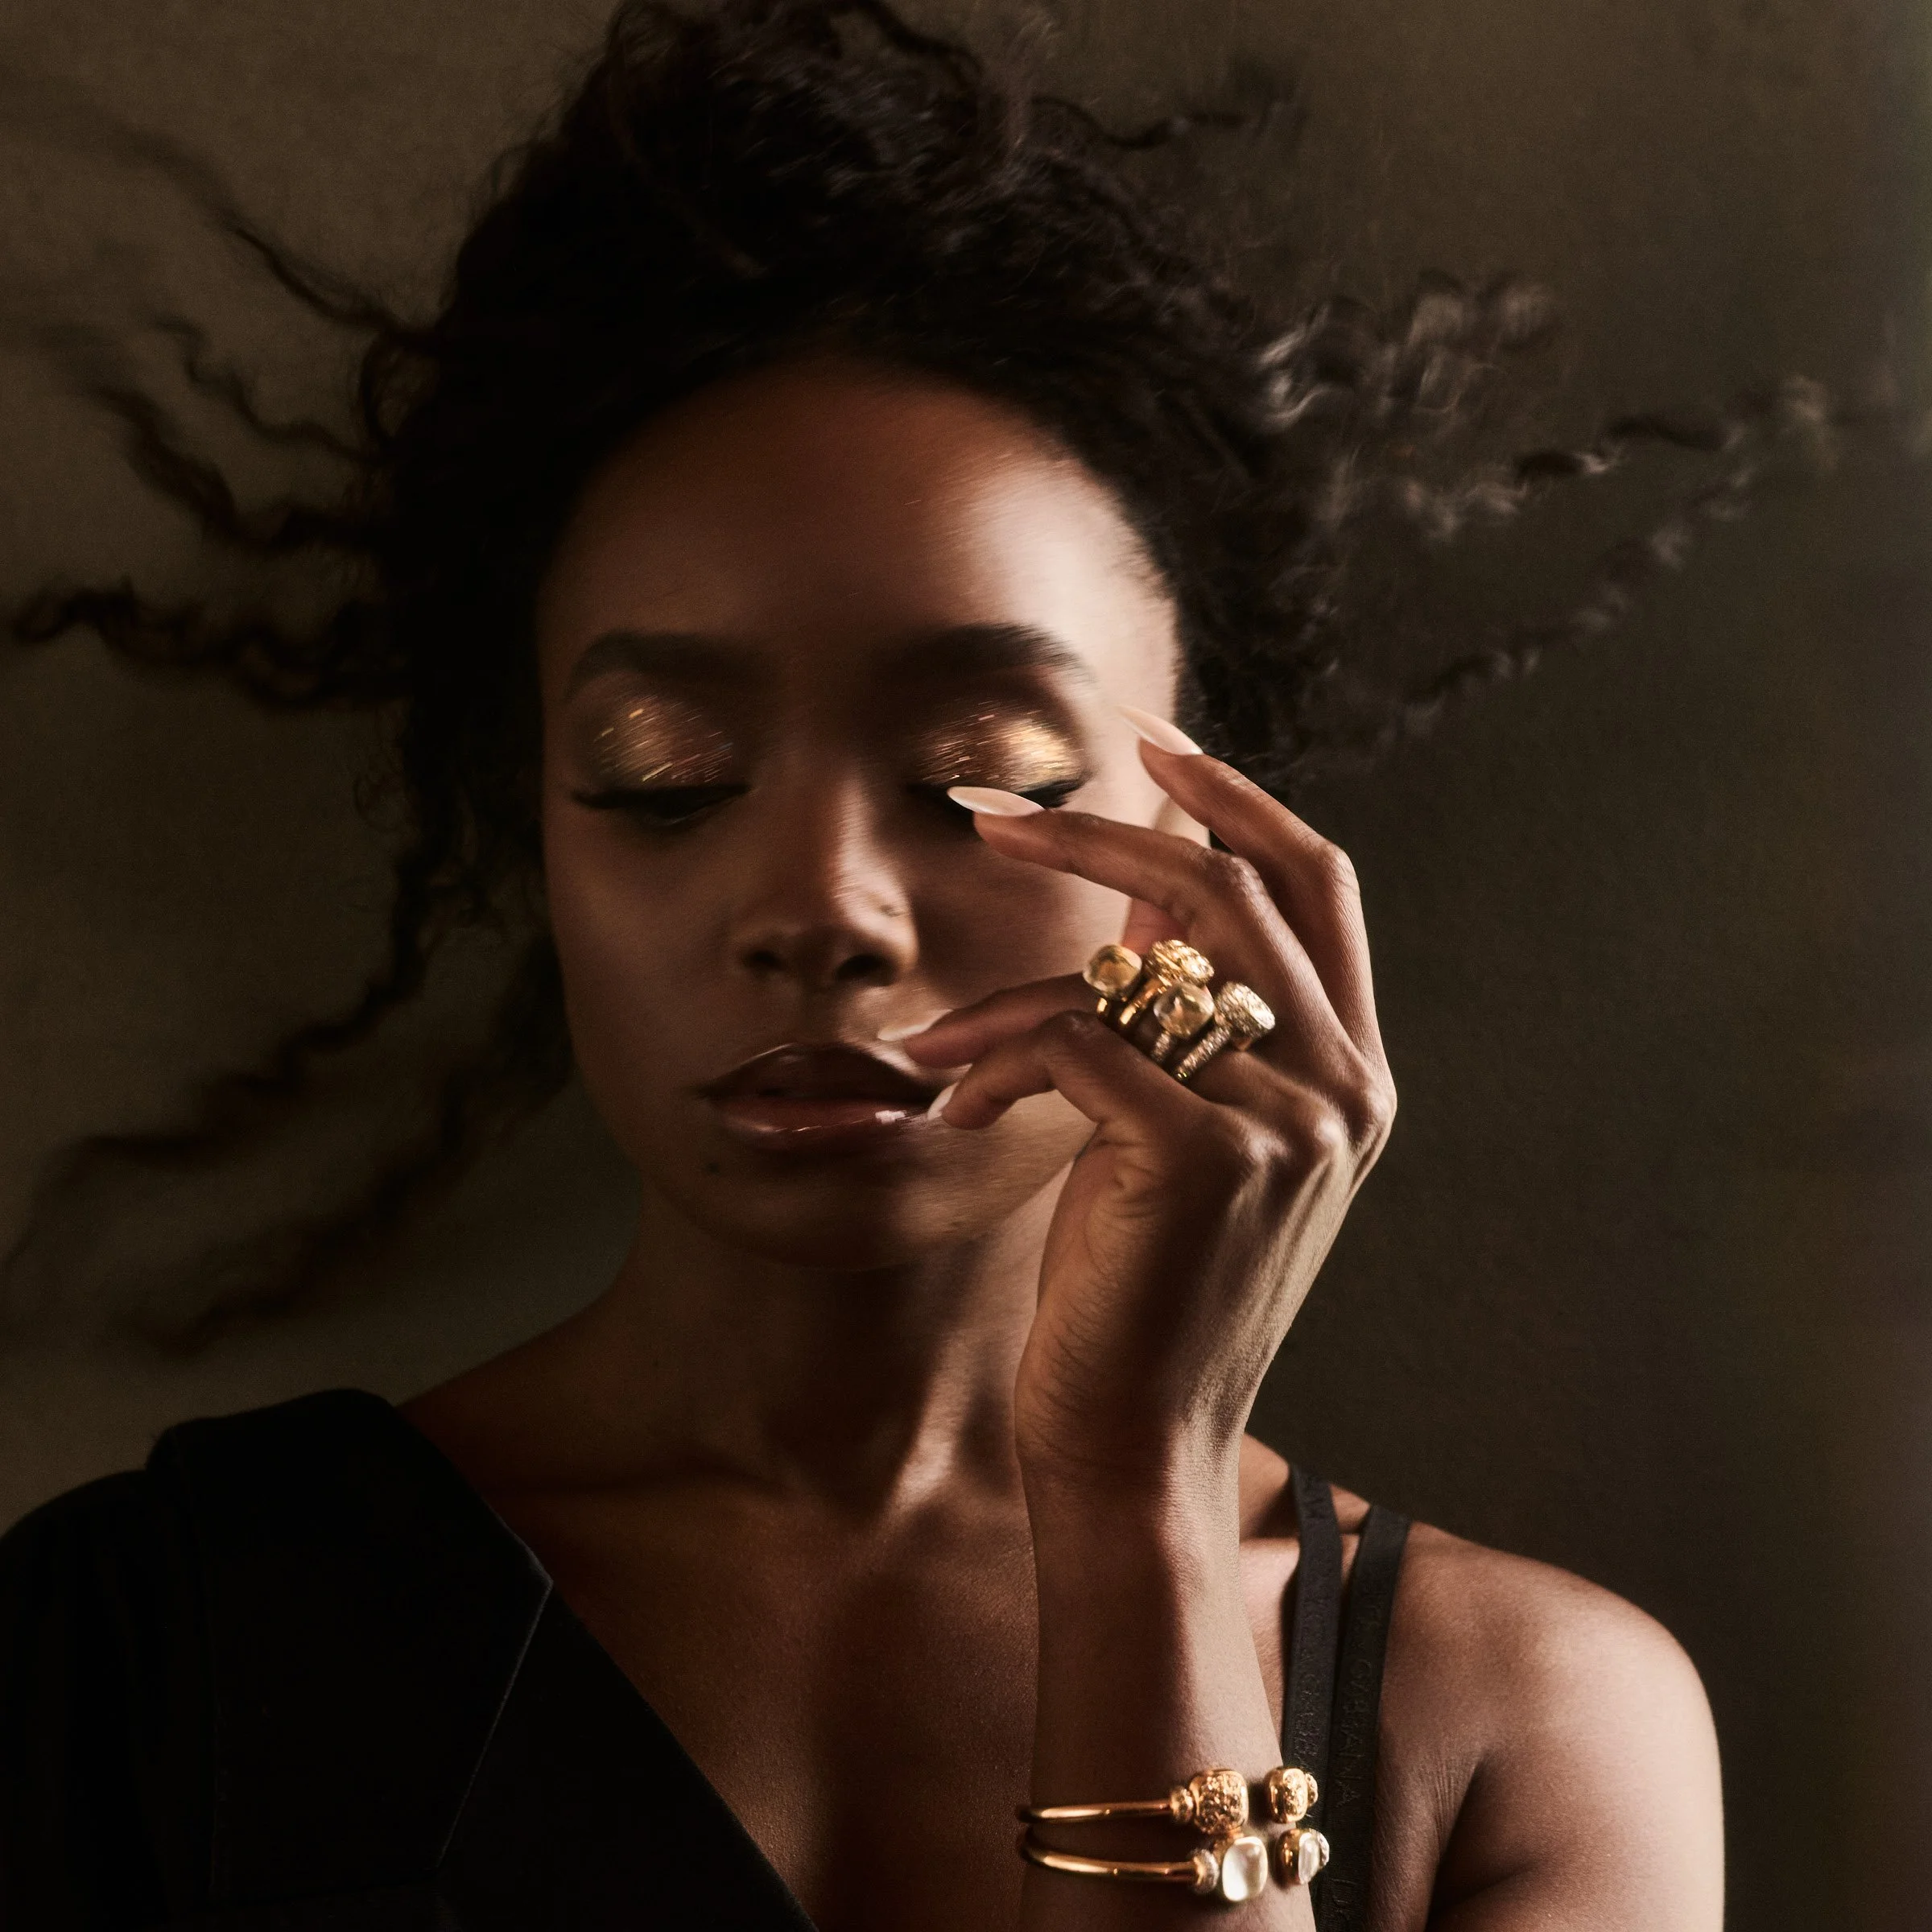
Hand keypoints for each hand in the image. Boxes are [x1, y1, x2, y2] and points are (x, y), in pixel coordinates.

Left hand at [904, 741, 1395, 1509]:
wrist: (1136, 1441)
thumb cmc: (1143, 1283)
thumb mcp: (1181, 1132)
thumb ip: (1184, 1014)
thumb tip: (1134, 892)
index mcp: (1354, 1070)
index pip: (1320, 881)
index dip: (1240, 798)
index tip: (1150, 744)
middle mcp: (1345, 1086)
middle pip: (1229, 887)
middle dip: (1099, 837)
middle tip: (993, 822)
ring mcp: (1289, 1122)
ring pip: (1133, 969)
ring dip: (1011, 994)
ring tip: (940, 1044)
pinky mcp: (1206, 1157)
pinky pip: (1077, 1042)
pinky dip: (995, 1062)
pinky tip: (957, 1113)